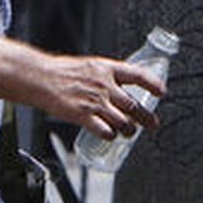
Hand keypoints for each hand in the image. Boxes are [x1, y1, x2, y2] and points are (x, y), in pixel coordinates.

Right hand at [36, 55, 163, 139]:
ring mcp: (95, 101)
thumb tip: (121, 86)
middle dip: (146, 117)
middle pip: (134, 105)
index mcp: (107, 69)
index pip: (137, 74)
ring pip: (123, 121)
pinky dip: (110, 135)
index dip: (152, 84)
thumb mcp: (90, 66)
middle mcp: (104, 85)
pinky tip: (110, 135)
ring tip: (129, 132)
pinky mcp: (83, 115)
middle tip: (152, 123)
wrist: (41, 78)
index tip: (161, 92)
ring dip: (129, 130)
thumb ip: (107, 76)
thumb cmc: (62, 72)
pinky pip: (105, 131)